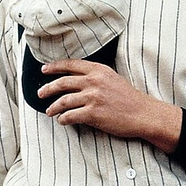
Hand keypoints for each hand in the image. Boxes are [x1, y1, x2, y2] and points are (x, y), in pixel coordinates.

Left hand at [39, 59, 181, 152]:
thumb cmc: (129, 98)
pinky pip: (70, 116)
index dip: (54, 67)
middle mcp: (94, 81)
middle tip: (40, 93)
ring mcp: (93, 97)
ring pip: (63, 101)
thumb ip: (94, 76)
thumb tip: (73, 78)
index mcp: (98, 70)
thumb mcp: (112, 78)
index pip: (70, 64)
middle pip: (62, 83)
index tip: (44, 69)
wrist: (145, 114)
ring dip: (53, 107)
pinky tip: (62, 121)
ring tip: (49, 111)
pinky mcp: (93, 113)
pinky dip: (63, 119)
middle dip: (47, 88)